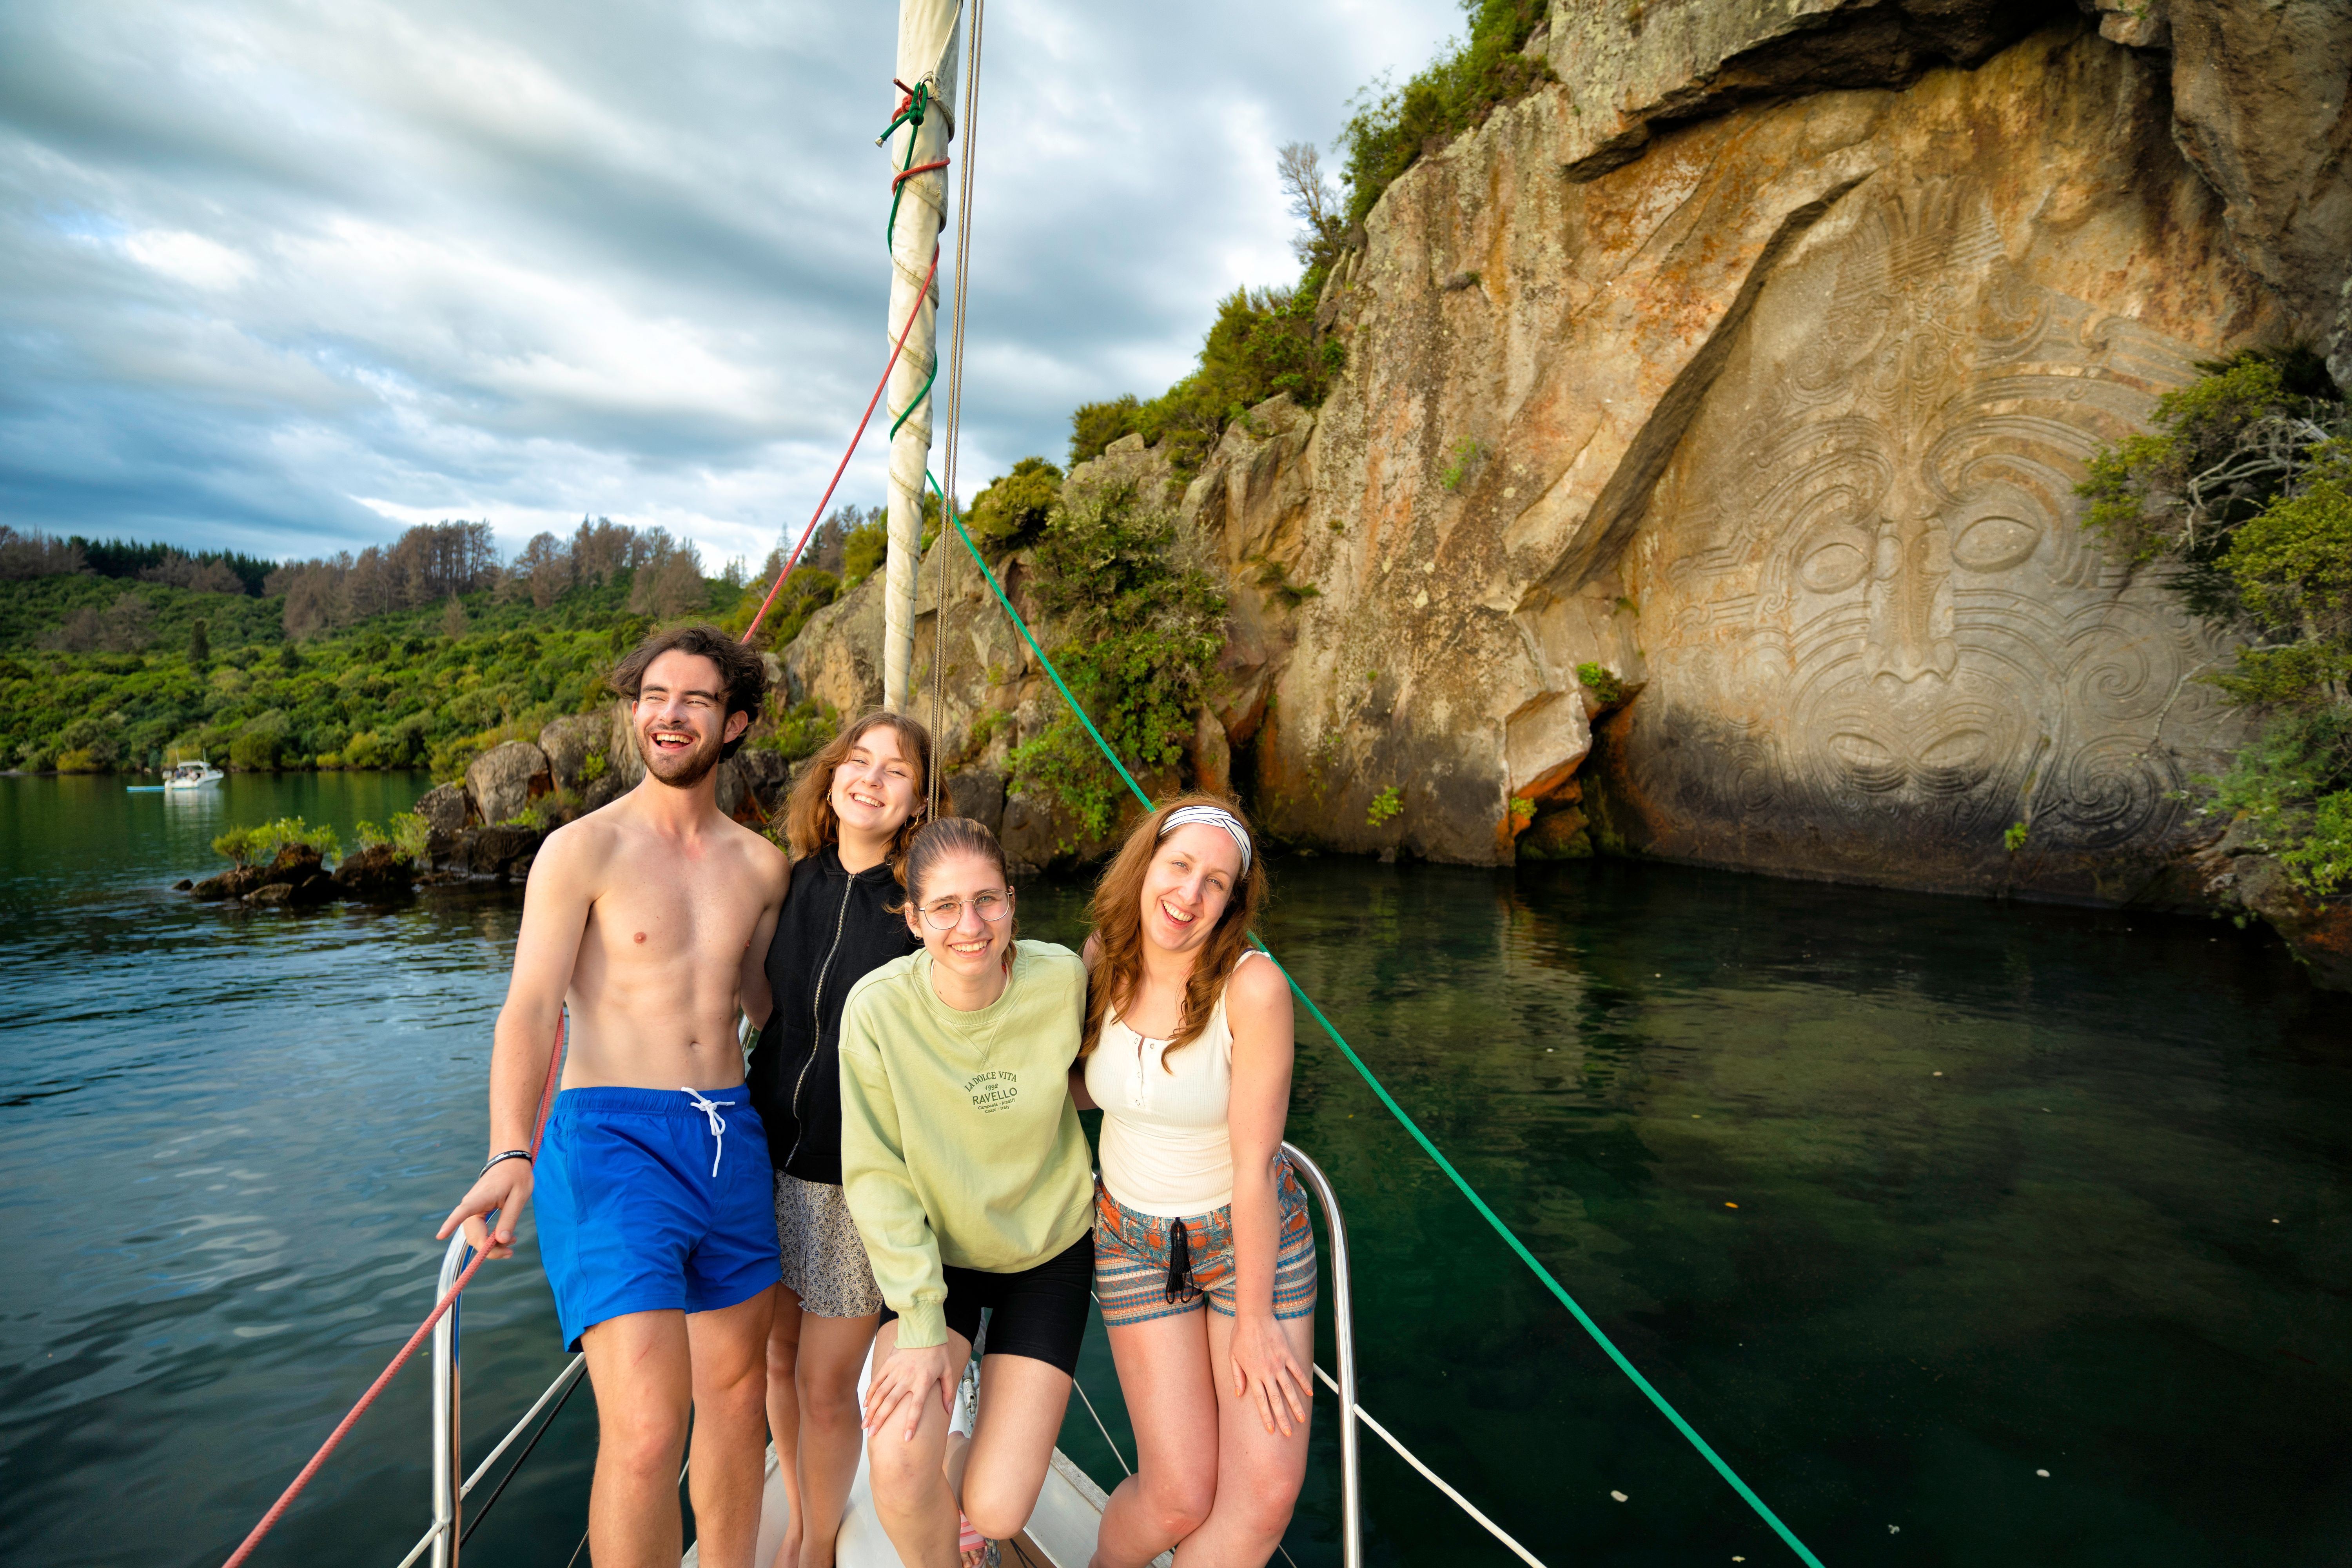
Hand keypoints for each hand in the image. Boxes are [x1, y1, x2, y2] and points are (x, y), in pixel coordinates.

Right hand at [435, 1158, 533, 1259]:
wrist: (510, 1161)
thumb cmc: (516, 1176)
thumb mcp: (519, 1196)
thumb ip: (509, 1218)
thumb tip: (501, 1241)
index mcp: (479, 1197)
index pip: (462, 1212)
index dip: (451, 1224)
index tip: (440, 1235)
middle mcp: (470, 1205)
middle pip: (473, 1235)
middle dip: (488, 1249)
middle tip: (510, 1252)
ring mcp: (471, 1210)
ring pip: (475, 1236)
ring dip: (490, 1246)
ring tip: (511, 1244)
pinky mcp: (475, 1213)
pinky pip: (478, 1231)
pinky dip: (489, 1239)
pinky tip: (504, 1239)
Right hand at [864, 1339, 954, 1442]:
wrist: (925, 1330)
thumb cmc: (937, 1352)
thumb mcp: (947, 1371)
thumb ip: (948, 1392)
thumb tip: (948, 1411)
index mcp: (923, 1381)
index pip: (917, 1406)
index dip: (911, 1423)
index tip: (906, 1438)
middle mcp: (907, 1378)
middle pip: (891, 1402)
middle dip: (880, 1420)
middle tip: (872, 1434)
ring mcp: (896, 1370)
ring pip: (881, 1393)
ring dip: (871, 1410)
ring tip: (865, 1424)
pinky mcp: (888, 1363)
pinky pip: (877, 1381)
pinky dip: (870, 1393)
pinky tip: (866, 1405)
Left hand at [1230, 1312, 1311, 1436]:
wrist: (1254, 1316)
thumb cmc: (1240, 1335)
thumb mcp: (1233, 1357)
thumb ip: (1237, 1376)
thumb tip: (1239, 1393)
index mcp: (1253, 1375)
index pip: (1260, 1401)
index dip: (1266, 1416)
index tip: (1271, 1429)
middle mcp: (1267, 1373)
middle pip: (1276, 1400)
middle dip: (1283, 1418)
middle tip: (1289, 1433)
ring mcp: (1278, 1364)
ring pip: (1289, 1390)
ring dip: (1296, 1406)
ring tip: (1301, 1419)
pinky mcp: (1287, 1354)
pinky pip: (1297, 1371)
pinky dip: (1304, 1382)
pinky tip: (1309, 1394)